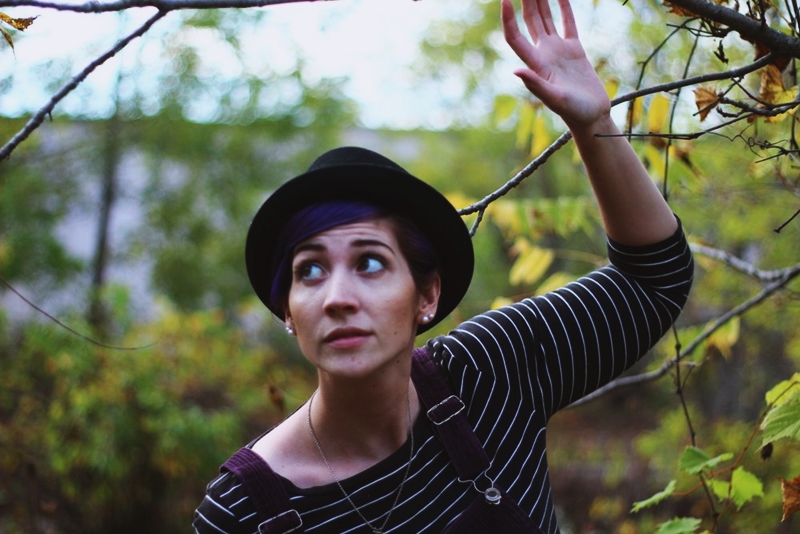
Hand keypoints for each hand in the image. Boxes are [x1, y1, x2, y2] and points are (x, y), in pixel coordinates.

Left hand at [502, 0, 609, 129]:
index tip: (504, 0)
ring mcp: (558, 51)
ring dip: (540, 1)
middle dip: (525, 2)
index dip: (508, 19)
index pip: (516, 37)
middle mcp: (544, 54)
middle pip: (530, 21)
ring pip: (546, 18)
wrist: (592, 116)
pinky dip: (563, 7)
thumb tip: (516, 71)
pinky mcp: (574, 50)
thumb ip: (536, 84)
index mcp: (536, 64)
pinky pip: (567, 23)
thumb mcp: (555, 100)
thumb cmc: (574, 112)